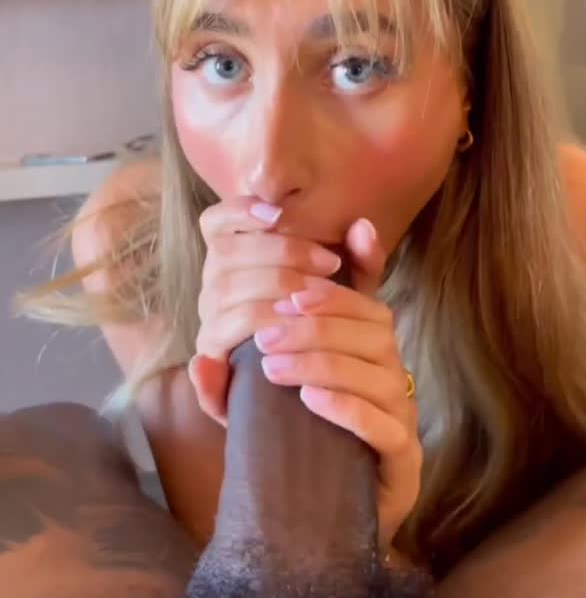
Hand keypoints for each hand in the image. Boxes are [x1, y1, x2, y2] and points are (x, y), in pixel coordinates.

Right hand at [188, 196, 348, 425]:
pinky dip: (239, 332)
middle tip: (329, 264)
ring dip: (269, 289)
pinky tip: (260, 342)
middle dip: (280, 252)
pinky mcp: (212, 360)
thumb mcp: (350, 290)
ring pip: (226, 292)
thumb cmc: (329, 323)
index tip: (279, 213)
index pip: (216, 223)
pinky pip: (211, 346)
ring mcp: (210, 320)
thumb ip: (361, 258)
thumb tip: (363, 227)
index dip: (239, 211)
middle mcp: (216, 285)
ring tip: (312, 300)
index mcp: (237, 258)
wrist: (316, 386)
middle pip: (227, 253)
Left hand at [256, 217, 421, 552]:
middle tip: (266, 335)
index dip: (338, 287)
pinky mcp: (405, 464)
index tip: (296, 289)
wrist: (321, 528)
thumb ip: (235, 383)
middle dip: (317, 325)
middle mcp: (393, 376)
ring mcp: (404, 419)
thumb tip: (201, 360)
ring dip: (326, 362)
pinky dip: (350, 409)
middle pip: (374, 331)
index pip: (368, 301)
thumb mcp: (261, 408)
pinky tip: (312, 401)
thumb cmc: (297, 450)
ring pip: (380, 373)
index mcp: (367, 350)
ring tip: (275, 368)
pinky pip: (388, 428)